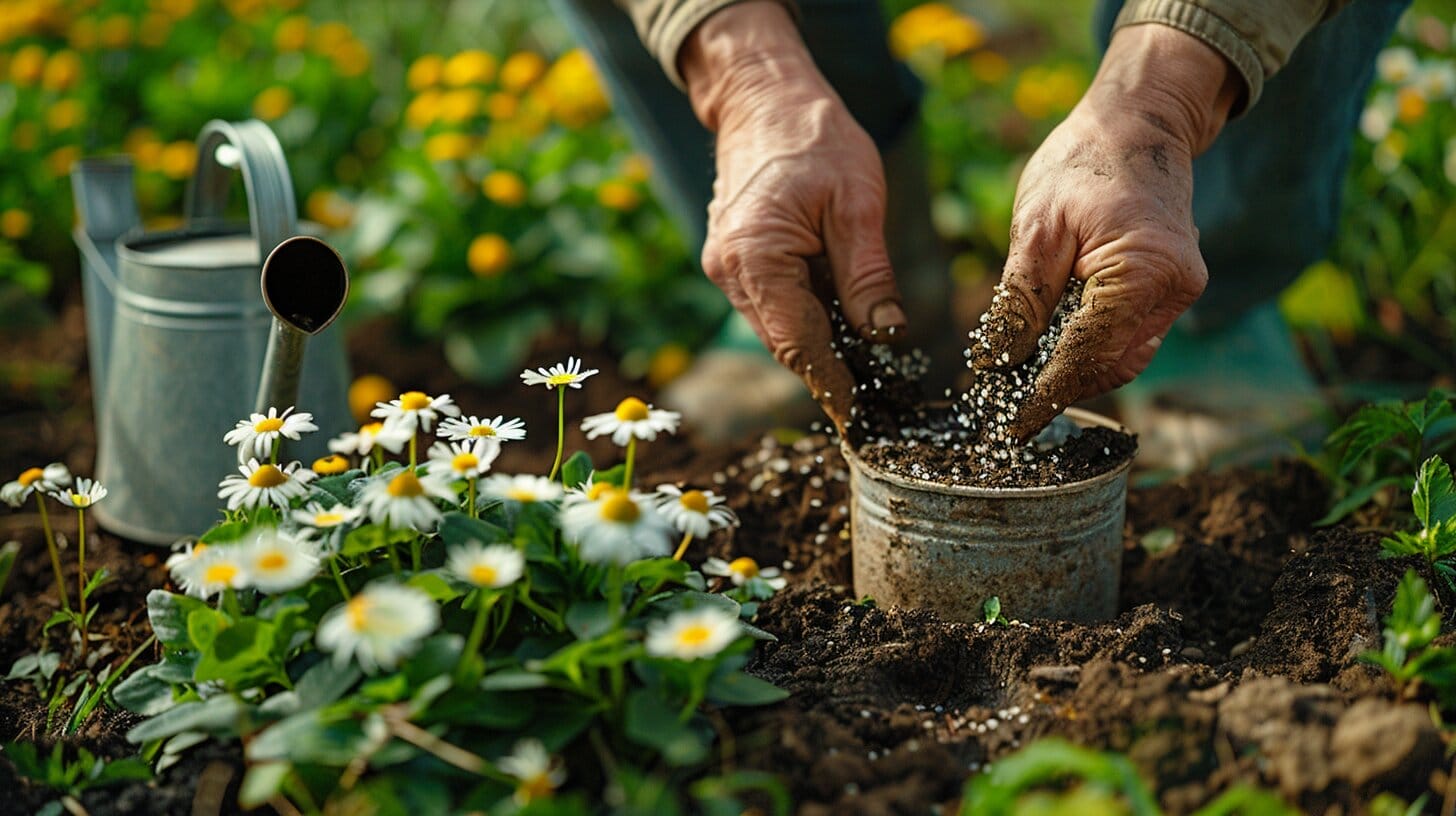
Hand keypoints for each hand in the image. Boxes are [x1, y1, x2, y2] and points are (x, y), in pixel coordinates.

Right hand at [681, 2, 905, 431]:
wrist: (764, 99)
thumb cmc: (814, 139)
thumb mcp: (857, 204)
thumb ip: (868, 275)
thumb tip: (886, 333)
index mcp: (756, 258)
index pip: (798, 343)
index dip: (831, 383)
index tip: (860, 416)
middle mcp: (729, 271)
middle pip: (784, 343)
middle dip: (828, 371)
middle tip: (874, 399)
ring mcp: (725, 267)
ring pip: (777, 327)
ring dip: (818, 344)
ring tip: (866, 364)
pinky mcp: (733, 260)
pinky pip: (772, 304)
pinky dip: (805, 316)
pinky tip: (841, 320)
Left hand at [973, 25, 1241, 440]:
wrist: (1138, 122)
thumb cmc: (1083, 162)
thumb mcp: (1036, 227)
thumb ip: (1022, 300)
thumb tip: (1002, 363)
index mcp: (1143, 270)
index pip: (1087, 354)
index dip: (1045, 394)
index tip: (1012, 425)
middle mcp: (1174, 288)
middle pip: (1108, 365)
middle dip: (1058, 388)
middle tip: (1007, 407)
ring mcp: (1179, 291)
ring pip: (1121, 358)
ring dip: (1074, 371)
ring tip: (1022, 381)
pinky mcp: (1171, 288)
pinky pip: (1127, 335)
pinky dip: (1090, 348)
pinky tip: (1050, 349)